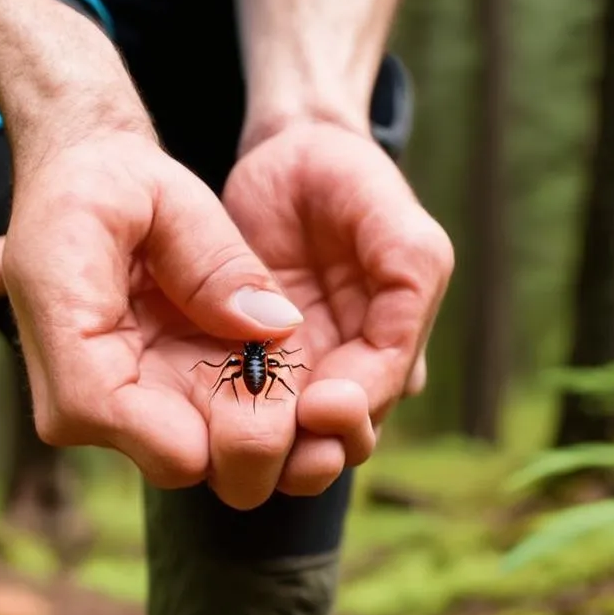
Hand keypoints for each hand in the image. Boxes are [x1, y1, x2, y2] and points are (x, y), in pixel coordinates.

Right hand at [2, 132, 309, 505]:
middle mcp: (78, 395)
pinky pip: (209, 433)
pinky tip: (256, 353)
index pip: (120, 421)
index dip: (210, 422)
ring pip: (204, 456)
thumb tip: (272, 329)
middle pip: (179, 458)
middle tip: (283, 357)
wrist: (79, 190)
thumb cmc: (106, 183)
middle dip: (246, 425)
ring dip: (253, 414)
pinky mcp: (145, 408)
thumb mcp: (160, 191)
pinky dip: (243, 403)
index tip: (261, 374)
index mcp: (63, 334)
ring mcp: (113, 410)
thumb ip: (212, 261)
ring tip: (270, 345)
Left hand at [223, 122, 453, 495]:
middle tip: (281, 442)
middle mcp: (349, 371)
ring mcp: (298, 373)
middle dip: (317, 450)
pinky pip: (239, 410)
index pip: (378, 394)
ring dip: (270, 453)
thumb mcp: (392, 215)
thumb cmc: (347, 181)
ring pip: (290, 440)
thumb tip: (389, 359)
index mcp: (393, 342)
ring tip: (239, 449)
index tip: (321, 405)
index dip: (353, 409)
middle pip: (339, 438)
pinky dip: (227, 425)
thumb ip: (410, 274)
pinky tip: (203, 425)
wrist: (286, 162)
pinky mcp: (248, 366)